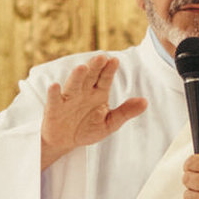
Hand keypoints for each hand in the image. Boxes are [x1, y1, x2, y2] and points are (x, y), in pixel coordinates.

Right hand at [39, 56, 147, 170]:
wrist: (66, 141)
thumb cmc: (88, 129)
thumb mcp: (110, 123)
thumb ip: (126, 112)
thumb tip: (145, 102)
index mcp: (98, 93)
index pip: (105, 78)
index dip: (109, 70)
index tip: (114, 61)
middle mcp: (83, 91)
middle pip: (90, 76)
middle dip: (95, 67)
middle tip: (101, 57)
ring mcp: (68, 98)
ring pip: (73, 84)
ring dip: (77, 76)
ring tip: (82, 68)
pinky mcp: (54, 108)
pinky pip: (54, 99)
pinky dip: (53, 93)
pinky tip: (55, 86)